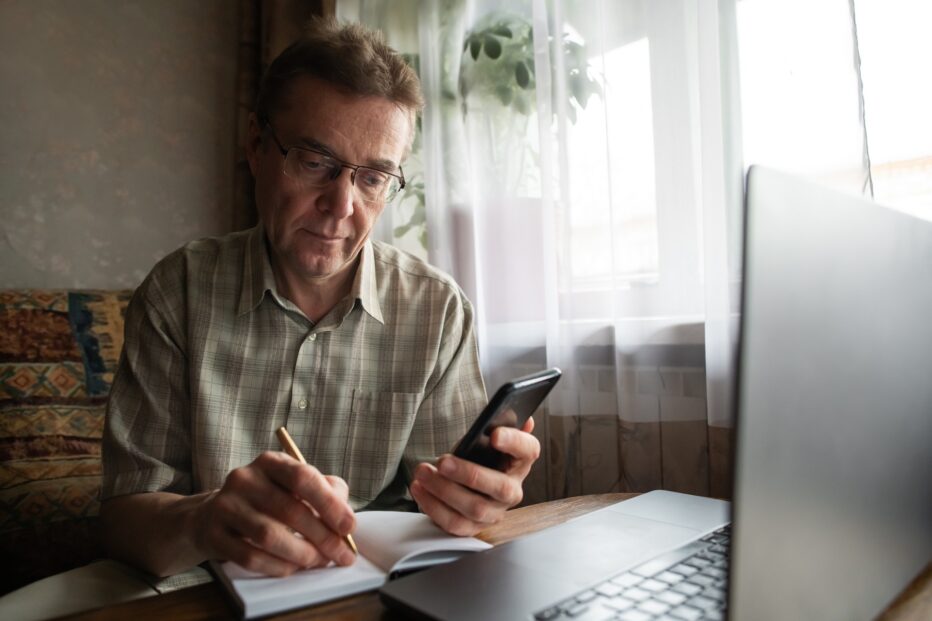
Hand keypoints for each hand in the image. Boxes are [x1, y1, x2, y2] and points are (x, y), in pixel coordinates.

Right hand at [191, 451, 356, 575]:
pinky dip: (278, 567)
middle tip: (341, 554)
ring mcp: (225, 506)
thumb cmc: (268, 501)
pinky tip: (292, 567)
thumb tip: (345, 518)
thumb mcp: (296, 487)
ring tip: (317, 561)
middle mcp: (245, 479)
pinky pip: (251, 557)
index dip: (330, 504)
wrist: (214, 516)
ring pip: (269, 536)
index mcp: (270, 462)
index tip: (349, 527)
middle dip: (323, 537)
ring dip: (302, 554)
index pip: (303, 477)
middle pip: (290, 510)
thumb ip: (326, 493)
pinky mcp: (213, 535)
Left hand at [410, 417, 540, 535]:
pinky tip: (419, 488)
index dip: (514, 442)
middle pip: (500, 487)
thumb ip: (497, 425)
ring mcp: (494, 512)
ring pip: (475, 508)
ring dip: (444, 490)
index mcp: (520, 462)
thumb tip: (511, 414)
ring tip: (423, 472)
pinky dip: (433, 506)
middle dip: (469, 474)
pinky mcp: (473, 528)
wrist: (465, 484)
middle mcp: (512, 490)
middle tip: (443, 461)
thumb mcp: (485, 439)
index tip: (494, 434)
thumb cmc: (478, 456)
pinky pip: (454, 523)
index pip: (529, 450)